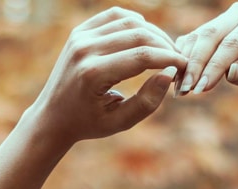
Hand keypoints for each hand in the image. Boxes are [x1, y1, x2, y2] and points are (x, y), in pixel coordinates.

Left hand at [32, 8, 187, 146]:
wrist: (53, 116)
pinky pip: (114, 16)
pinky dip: (134, 22)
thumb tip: (169, 75)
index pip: (141, 56)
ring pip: (128, 21)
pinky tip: (147, 37)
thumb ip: (146, 102)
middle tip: (178, 58)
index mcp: (94, 74)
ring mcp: (80, 36)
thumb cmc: (88, 123)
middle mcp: (86, 49)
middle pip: (137, 34)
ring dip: (152, 33)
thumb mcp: (119, 122)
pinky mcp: (80, 30)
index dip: (168, 58)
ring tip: (165, 50)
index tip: (184, 65)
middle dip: (164, 44)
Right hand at [174, 4, 237, 96]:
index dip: (215, 67)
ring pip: (199, 37)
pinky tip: (178, 80)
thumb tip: (229, 73)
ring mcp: (227, 18)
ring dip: (186, 64)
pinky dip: (184, 60)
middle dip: (195, 65)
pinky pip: (195, 41)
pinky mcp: (215, 29)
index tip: (201, 89)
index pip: (233, 44)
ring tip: (179, 91)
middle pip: (211, 36)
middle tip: (184, 91)